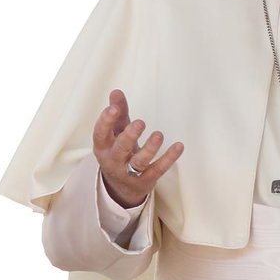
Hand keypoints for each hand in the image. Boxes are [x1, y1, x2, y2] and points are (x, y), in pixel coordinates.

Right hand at [92, 89, 183, 208]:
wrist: (120, 187)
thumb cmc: (117, 151)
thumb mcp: (115, 133)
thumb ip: (117, 113)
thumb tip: (116, 92)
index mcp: (103, 147)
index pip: (100, 134)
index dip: (105, 121)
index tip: (114, 109)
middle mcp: (113, 161)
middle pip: (120, 149)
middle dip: (129, 136)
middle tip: (140, 123)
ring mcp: (129, 173)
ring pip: (139, 162)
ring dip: (149, 148)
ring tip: (159, 135)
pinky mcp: (146, 181)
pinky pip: (158, 170)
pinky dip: (169, 158)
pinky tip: (179, 146)